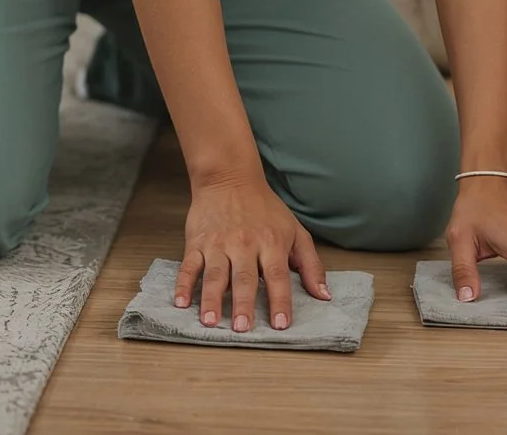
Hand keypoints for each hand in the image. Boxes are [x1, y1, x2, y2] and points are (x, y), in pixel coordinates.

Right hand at [176, 171, 330, 331]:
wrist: (229, 178)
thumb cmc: (265, 209)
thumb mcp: (296, 232)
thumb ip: (311, 265)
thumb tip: (324, 296)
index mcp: (272, 243)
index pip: (278, 277)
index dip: (280, 301)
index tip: (280, 324)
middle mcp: (245, 244)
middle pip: (245, 278)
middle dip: (244, 304)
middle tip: (242, 328)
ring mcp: (218, 244)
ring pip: (215, 275)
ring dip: (212, 299)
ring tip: (211, 322)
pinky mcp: (197, 242)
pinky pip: (189, 266)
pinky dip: (184, 285)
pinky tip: (182, 303)